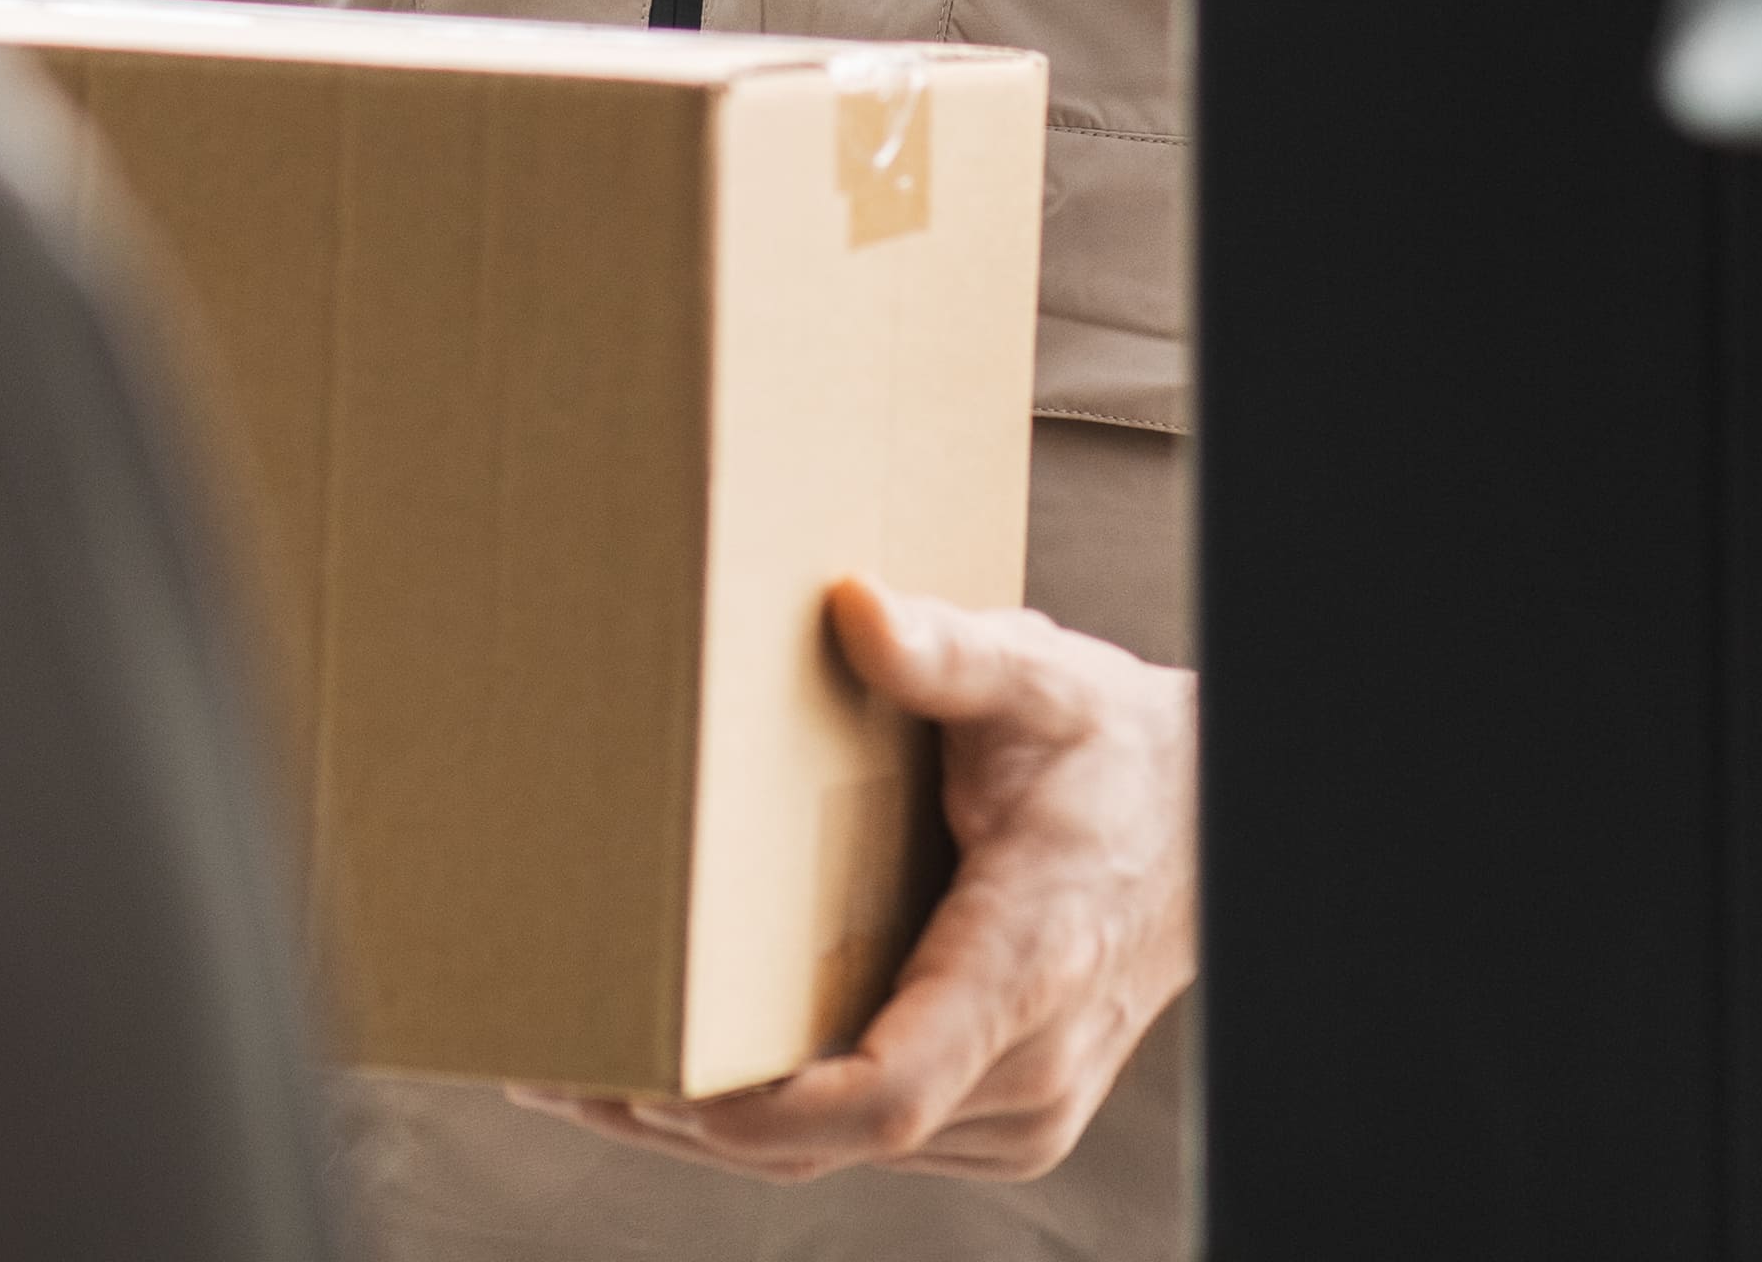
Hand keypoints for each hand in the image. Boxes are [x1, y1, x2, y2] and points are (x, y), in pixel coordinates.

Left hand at [513, 578, 1197, 1182]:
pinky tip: (686, 1068)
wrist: (1210, 826)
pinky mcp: (1003, 1116)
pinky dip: (775, 1116)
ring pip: (842, 1154)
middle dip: (685, 1118)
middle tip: (551, 1067)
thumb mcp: (1039, 678)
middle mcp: (1028, 1067)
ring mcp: (1021, 1108)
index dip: (760, 1109)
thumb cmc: (1114, 752)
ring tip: (582, 1069)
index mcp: (1028, 963)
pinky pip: (870, 1137)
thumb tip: (855, 607)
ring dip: (712, 1127)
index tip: (649, 1081)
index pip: (885, 1090)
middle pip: (835, 1140)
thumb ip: (948, 652)